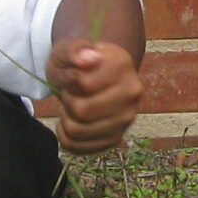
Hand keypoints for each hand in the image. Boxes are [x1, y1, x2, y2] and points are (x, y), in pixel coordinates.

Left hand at [46, 38, 140, 153]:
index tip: (71, 74)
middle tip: (69, 92)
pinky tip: (71, 122)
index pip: (84, 84)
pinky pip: (79, 147)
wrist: (91, 76)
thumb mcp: (67, 50)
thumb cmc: (75, 63)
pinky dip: (66, 136)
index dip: (68, 81)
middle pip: (81, 110)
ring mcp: (127, 118)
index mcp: (122, 64)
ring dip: (65, 118)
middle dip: (66, 101)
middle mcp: (132, 92)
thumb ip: (74, 50)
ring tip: (72, 106)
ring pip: (77, 131)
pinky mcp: (116, 138)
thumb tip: (89, 59)